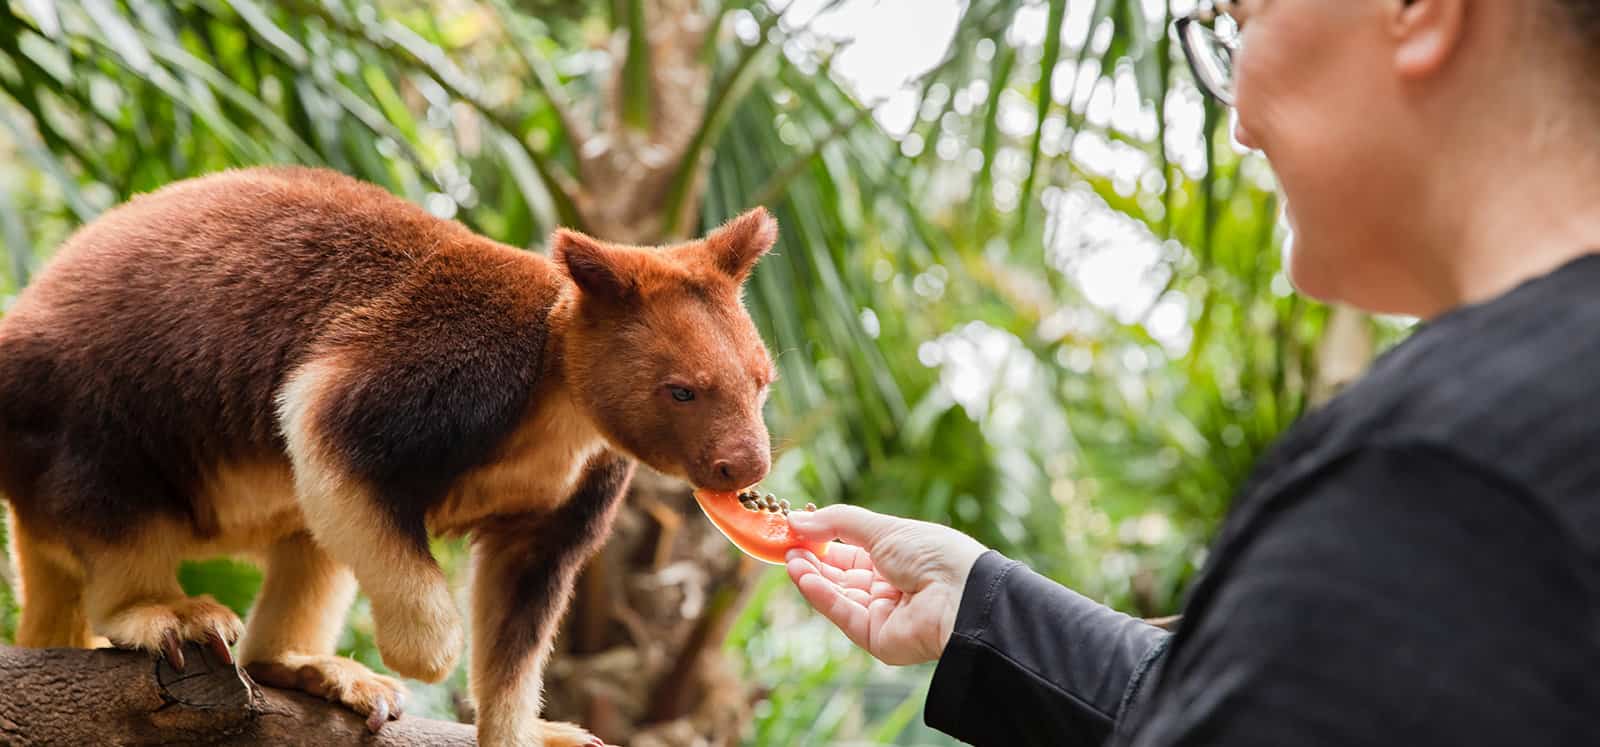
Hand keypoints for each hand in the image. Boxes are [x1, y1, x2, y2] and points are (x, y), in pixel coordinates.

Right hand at [785, 505, 988, 665]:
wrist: (960, 594)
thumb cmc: (931, 554)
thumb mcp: (881, 528)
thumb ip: (836, 523)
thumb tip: (795, 518)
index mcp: (897, 558)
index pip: (851, 551)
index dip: (823, 541)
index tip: (796, 530)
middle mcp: (889, 586)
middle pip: (841, 574)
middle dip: (814, 560)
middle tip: (787, 546)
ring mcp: (883, 614)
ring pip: (839, 594)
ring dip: (813, 577)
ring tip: (791, 558)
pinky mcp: (877, 637)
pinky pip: (844, 615)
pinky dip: (822, 597)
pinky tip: (804, 577)